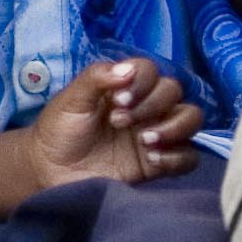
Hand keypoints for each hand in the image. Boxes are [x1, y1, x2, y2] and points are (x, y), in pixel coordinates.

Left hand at [18, 54, 204, 189]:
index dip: (141, 82)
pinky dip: (177, 157)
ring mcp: (155, 134)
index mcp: (125, 87)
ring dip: (173, 127)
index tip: (118, 100)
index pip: (151, 70)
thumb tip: (127, 69)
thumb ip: (96, 78)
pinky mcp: (159, 164)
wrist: (51, 171)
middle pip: (173, 91)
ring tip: (144, 141)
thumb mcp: (71, 99)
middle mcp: (145, 107)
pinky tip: (151, 159)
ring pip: (191, 119)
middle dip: (151, 105)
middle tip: (119, 122)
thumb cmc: (59, 130)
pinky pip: (189, 157)